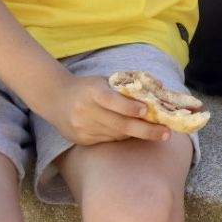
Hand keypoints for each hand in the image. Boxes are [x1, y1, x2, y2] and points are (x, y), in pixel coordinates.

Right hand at [46, 75, 172, 146]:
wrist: (55, 98)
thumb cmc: (88, 87)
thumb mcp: (103, 81)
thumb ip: (126, 86)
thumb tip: (157, 88)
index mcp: (92, 92)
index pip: (111, 100)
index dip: (129, 107)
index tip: (146, 110)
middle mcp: (85, 111)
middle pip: (119, 124)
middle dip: (146, 130)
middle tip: (166, 133)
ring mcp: (82, 128)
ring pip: (117, 134)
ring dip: (137, 133)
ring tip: (156, 132)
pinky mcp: (81, 140)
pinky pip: (108, 140)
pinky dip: (122, 136)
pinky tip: (132, 132)